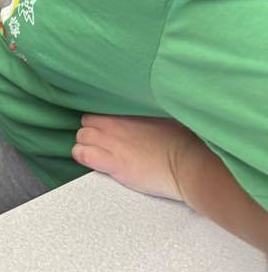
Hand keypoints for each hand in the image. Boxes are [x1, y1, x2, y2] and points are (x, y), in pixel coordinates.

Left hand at [72, 114, 200, 201]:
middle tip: (103, 142)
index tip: (107, 128)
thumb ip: (146, 111)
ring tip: (97, 152)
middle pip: (86, 122)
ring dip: (85, 144)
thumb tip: (143, 108)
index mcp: (127, 110)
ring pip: (81, 137)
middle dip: (91, 131)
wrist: (189, 163)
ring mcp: (112, 143)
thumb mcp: (164, 115)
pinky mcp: (113, 163)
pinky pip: (83, 155)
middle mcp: (115, 124)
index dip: (100, 121)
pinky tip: (90, 159)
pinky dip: (82, 156)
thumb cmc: (183, 140)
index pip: (98, 109)